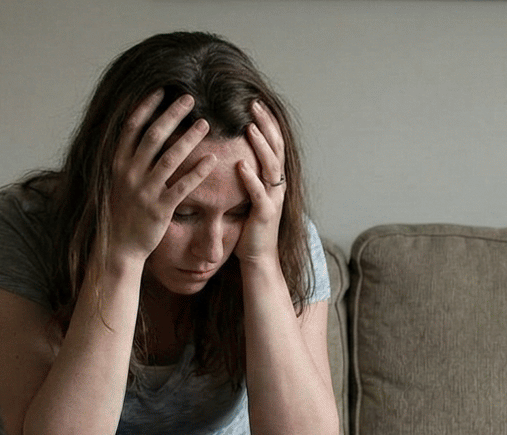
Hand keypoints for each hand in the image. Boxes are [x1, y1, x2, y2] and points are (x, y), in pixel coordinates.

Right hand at [107, 90, 213, 263]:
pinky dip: (197, 172)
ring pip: (170, 158)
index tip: (162, 90)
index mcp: (118, 163)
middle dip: (172, 114)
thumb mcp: (118, 181)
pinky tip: (212, 160)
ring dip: (189, 138)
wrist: (118, 247)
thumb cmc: (122, 211)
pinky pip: (182, 187)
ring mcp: (144, 191)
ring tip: (206, 123)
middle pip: (153, 136)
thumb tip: (139, 133)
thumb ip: (128, 159)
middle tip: (189, 97)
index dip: (147, 107)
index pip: (131, 127)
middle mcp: (129, 174)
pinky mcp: (159, 209)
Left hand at [232, 99, 287, 266]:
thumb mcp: (246, 195)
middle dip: (266, 124)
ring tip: (250, 127)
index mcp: (273, 179)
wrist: (259, 259)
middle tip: (254, 104)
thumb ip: (244, 175)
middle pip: (276, 148)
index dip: (267, 122)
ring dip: (260, 145)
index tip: (255, 102)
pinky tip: (240, 164)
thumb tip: (228, 152)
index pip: (274, 143)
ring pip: (271, 166)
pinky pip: (259, 193)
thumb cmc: (249, 228)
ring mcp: (273, 199)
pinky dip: (251, 178)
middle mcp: (277, 186)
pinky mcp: (265, 214)